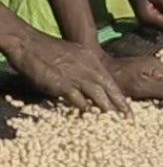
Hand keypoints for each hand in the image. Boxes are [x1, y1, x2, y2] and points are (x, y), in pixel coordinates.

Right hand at [9, 31, 130, 115]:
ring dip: (107, 110)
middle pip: (109, 90)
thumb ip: (86, 67)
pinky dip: (84, 109)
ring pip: (98, 96)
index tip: (128, 109)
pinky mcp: (63, 84)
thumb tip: (93, 82)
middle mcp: (89, 68)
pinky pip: (78, 100)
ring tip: (115, 122)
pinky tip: (90, 117)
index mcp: (93, 61)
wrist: (30, 44)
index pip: (111, 82)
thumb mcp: (76, 54)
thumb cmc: (50, 50)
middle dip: (120, 106)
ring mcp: (77, 76)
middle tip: (129, 119)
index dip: (120, 97)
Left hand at [103, 55, 162, 100]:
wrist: (99, 73)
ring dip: (154, 96)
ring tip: (148, 105)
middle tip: (156, 108)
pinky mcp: (139, 75)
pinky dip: (146, 94)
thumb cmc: (119, 79)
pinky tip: (141, 100)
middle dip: (162, 96)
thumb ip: (160, 89)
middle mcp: (154, 66)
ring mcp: (146, 70)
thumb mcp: (140, 86)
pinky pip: (149, 86)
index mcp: (156, 67)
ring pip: (157, 87)